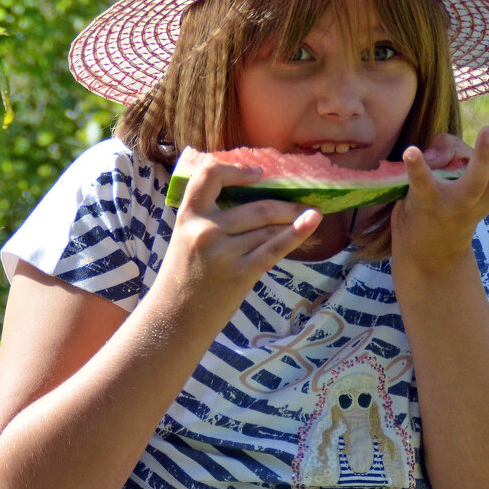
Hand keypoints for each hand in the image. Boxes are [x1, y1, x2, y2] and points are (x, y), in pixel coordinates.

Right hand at [156, 154, 321, 331]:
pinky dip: (298, 232)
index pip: (209, 176)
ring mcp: (224, 252)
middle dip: (285, 204)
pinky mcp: (240, 273)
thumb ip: (210, 216)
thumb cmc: (185, 275)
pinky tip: (313, 220)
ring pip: (269, 227)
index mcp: (188, 216)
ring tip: (310, 214)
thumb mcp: (186, 236)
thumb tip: (254, 196)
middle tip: (301, 201)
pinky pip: (275, 247)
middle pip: (257, 207)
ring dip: (292, 220)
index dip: (236, 169)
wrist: (175, 319)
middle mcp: (205, 230)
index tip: (258, 173)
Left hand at [391, 100, 488, 270]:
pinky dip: (417, 168)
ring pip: (478, 182)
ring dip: (484, 156)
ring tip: (487, 130)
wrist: (429, 253)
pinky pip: (423, 186)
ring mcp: (455, 203)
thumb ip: (452, 149)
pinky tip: (411, 151)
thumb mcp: (459, 173)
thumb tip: (435, 151)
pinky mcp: (426, 205)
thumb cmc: (447, 201)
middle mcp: (483, 198)